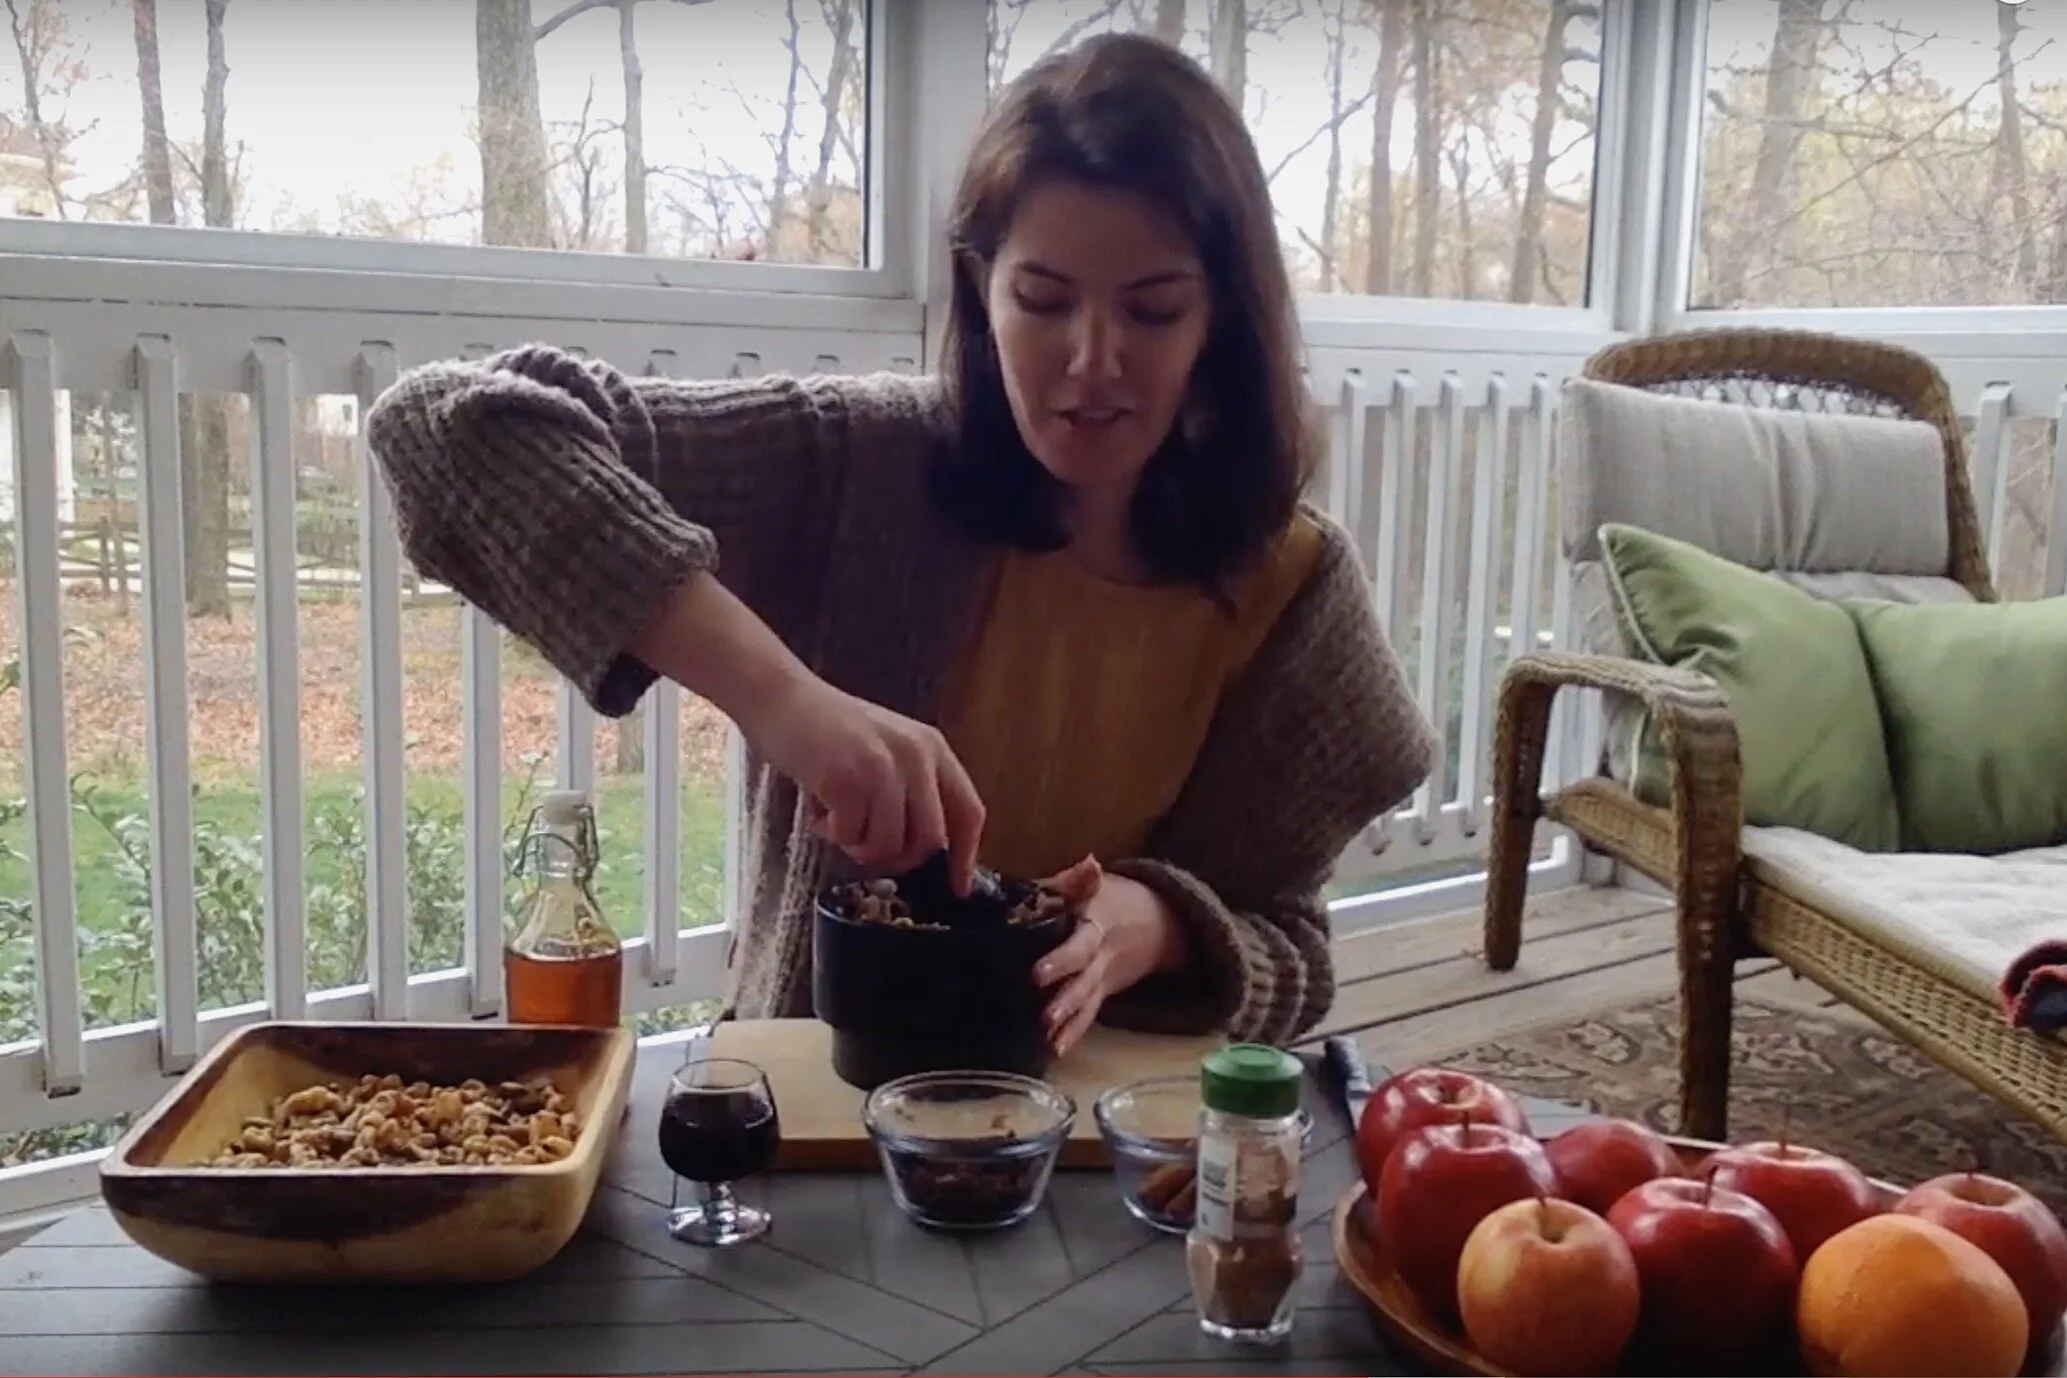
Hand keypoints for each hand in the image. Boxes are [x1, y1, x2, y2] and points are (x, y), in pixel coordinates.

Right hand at [626, 571, 984, 888]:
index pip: (969, 811)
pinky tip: (820, 809)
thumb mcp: (888, 748)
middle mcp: (916, 756)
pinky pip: (850, 836)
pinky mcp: (847, 780)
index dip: (966, 856)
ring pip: (889, 845)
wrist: (781, 697)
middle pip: (930, 840)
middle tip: (866, 845)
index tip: (957, 886)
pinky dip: (832, 833)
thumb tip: (926, 850)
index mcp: (932, 748)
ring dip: (859, 845)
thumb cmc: (829, 730)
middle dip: (898, 857)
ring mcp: (882, 767)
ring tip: (838, 818)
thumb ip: (913, 788)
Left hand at [1033, 859, 1188, 1055]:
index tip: (1037, 972)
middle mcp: (1100, 950)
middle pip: (1084, 969)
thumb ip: (1078, 880)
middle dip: (1065, 988)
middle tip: (1042, 1004)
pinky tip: (1055, 1050)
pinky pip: (1089, 1014)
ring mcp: (1103, 974)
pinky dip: (1073, 1033)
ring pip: (1087, 996)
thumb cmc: (1109, 900)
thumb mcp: (1095, 886)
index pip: (1080, 937)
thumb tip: (1090, 862)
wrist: (1157, 924)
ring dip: (1069, 1017)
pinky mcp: (1102, 992)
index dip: (1062, 955)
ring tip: (1048, 1033)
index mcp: (1094, 918)